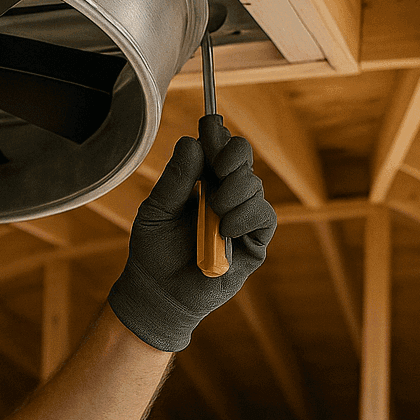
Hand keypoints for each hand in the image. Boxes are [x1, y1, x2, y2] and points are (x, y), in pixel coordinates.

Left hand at [108, 115, 276, 351]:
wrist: (158, 293)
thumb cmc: (154, 251)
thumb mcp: (157, 210)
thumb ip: (176, 179)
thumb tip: (191, 142)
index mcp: (202, 182)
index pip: (219, 148)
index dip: (217, 136)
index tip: (209, 126)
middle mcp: (226, 195)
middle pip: (243, 158)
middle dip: (232, 156)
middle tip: (216, 167)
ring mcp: (241, 217)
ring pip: (255, 185)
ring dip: (235, 191)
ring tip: (215, 210)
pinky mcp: (254, 243)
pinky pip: (264, 217)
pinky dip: (247, 215)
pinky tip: (226, 226)